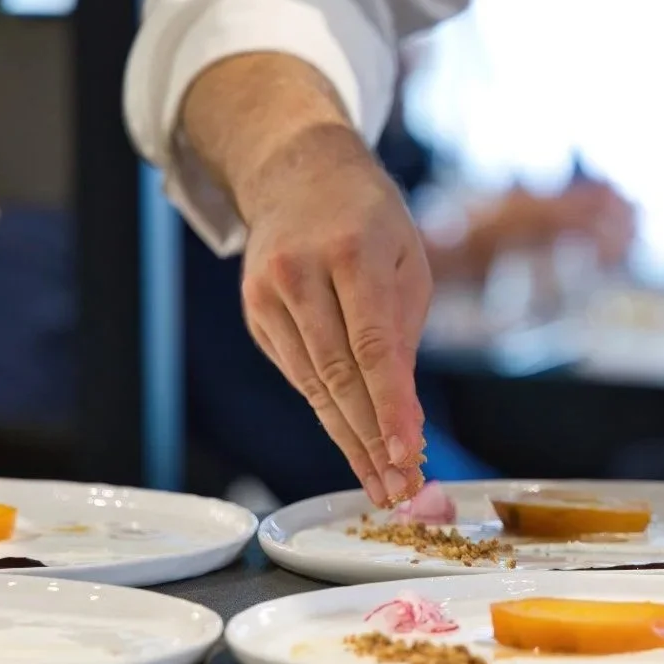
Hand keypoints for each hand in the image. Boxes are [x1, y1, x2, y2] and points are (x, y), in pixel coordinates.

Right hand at [237, 123, 430, 505]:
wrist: (300, 174)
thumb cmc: (371, 221)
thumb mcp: (408, 264)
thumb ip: (404, 338)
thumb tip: (404, 420)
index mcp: (352, 253)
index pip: (371, 346)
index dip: (388, 407)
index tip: (407, 456)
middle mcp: (301, 274)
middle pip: (337, 375)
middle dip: (370, 441)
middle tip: (398, 490)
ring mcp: (268, 295)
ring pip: (313, 385)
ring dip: (349, 441)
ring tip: (381, 484)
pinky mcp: (255, 314)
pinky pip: (298, 375)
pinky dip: (329, 412)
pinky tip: (355, 445)